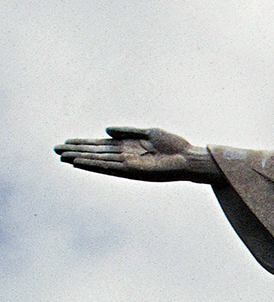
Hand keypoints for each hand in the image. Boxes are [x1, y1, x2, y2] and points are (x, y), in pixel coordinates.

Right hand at [54, 127, 223, 183]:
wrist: (189, 158)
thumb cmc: (174, 146)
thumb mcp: (149, 133)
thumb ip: (128, 131)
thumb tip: (106, 130)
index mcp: (128, 146)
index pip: (101, 145)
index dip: (83, 144)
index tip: (67, 142)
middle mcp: (124, 156)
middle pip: (95, 153)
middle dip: (76, 151)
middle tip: (55, 150)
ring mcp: (127, 164)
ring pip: (98, 160)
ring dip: (80, 158)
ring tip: (62, 157)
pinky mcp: (132, 171)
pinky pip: (109, 167)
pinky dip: (94, 164)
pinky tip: (81, 163)